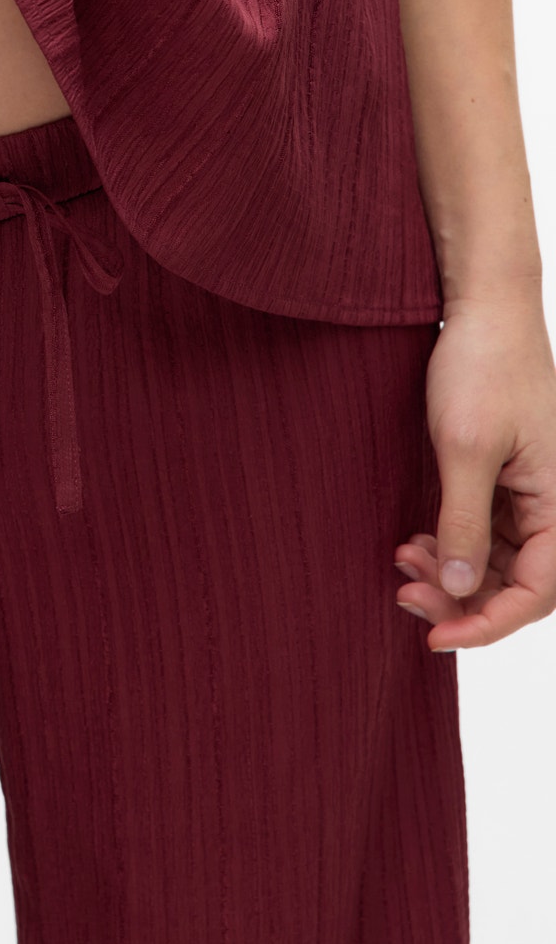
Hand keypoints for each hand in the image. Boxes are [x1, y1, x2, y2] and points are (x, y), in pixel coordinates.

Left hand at [395, 290, 555, 648]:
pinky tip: (414, 543)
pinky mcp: (507, 480)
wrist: (483, 308)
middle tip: (405, 598)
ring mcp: (532, 494)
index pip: (538, 592)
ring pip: (499, 563)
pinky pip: (487, 533)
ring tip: (403, 563)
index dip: (488, 623)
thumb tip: (464, 590)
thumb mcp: (465, 449)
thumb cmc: (483, 367)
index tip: (436, 635)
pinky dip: (452, 545)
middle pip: (519, 584)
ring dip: (452, 574)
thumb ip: (467, 524)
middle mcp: (555, 504)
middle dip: (462, 600)